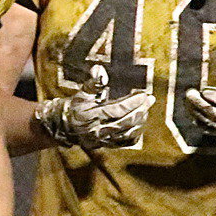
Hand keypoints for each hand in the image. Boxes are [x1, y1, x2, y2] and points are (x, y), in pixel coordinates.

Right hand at [36, 66, 154, 149]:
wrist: (66, 126)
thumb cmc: (76, 106)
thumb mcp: (82, 92)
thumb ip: (93, 82)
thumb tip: (99, 69)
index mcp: (91, 115)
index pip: (116, 110)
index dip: (132, 103)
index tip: (143, 95)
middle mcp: (97, 130)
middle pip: (125, 122)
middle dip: (140, 110)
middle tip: (150, 100)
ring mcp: (103, 140)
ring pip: (127, 133)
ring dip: (140, 121)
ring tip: (146, 109)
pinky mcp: (106, 145)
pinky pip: (125, 142)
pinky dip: (135, 133)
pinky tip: (140, 123)